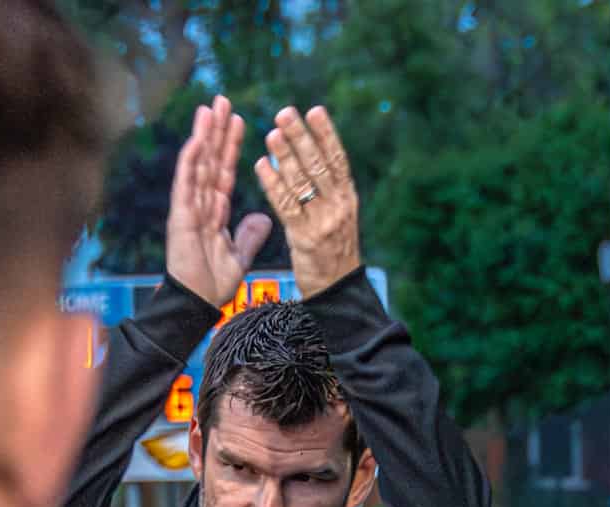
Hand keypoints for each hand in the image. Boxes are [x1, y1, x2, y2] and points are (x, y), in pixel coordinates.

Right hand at [166, 95, 272, 310]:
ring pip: (199, 165)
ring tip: (211, 108)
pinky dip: (191, 162)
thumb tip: (263, 217)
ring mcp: (189, 208)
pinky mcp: (181, 217)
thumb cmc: (214, 285)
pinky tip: (198, 140)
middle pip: (211, 160)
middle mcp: (200, 204)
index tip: (239, 121)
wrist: (198, 304)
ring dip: (204, 136)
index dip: (231, 146)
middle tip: (223, 99)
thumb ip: (250, 235)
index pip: (225, 171)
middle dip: (217, 130)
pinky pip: (186, 185)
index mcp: (215, 211)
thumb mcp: (241, 257)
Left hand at [256, 106, 362, 298]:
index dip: (326, 134)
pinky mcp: (305, 237)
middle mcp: (338, 206)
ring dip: (286, 155)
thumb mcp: (338, 218)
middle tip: (285, 113)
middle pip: (319, 165)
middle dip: (301, 137)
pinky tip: (262, 165)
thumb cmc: (333, 253)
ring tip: (271, 133)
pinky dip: (273, 183)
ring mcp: (323, 222)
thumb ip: (327, 191)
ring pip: (303, 182)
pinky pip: (286, 205)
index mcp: (347, 199)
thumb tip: (307, 158)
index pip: (338, 160)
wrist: (337, 292)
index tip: (314, 110)